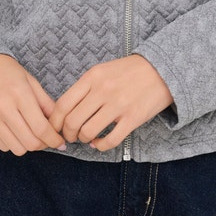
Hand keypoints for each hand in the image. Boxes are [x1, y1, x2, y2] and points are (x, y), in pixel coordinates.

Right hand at [0, 53, 65, 155]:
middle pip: (30, 142)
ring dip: (27, 145)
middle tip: (47, 139)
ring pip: (16, 148)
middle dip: (43, 144)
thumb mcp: (30, 80)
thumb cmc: (5, 70)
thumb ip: (45, 102)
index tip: (60, 143)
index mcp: (19, 93)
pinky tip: (15, 131)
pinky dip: (12, 143)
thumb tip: (58, 123)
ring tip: (30, 134)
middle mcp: (3, 108)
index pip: (41, 128)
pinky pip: (1, 146)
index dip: (54, 139)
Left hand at [49, 55, 173, 151]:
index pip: (63, 104)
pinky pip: (109, 141)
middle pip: (72, 121)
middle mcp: (103, 90)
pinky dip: (100, 146)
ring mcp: (118, 105)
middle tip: (70, 136)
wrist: (161, 69)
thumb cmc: (128, 71)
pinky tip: (99, 143)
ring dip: (83, 139)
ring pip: (88, 132)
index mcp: (92, 77)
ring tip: (86, 137)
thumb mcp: (102, 70)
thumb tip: (65, 111)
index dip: (54, 122)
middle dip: (67, 134)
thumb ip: (85, 87)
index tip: (55, 128)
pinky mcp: (133, 118)